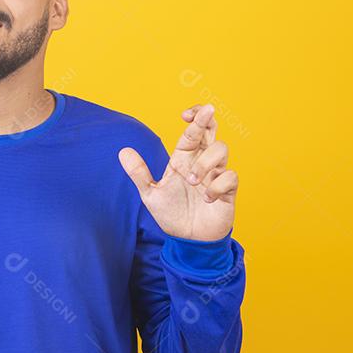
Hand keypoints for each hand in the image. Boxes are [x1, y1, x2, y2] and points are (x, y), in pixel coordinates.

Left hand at [118, 103, 237, 240]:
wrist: (188, 240)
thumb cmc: (172, 214)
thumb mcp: (150, 194)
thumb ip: (138, 173)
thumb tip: (123, 151)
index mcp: (184, 159)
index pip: (191, 132)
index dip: (193, 118)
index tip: (185, 114)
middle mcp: (201, 162)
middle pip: (211, 132)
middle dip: (208, 120)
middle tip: (206, 112)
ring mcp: (216, 175)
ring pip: (221, 150)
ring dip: (205, 162)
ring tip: (192, 181)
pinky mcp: (228, 190)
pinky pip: (230, 177)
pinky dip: (217, 185)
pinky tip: (207, 198)